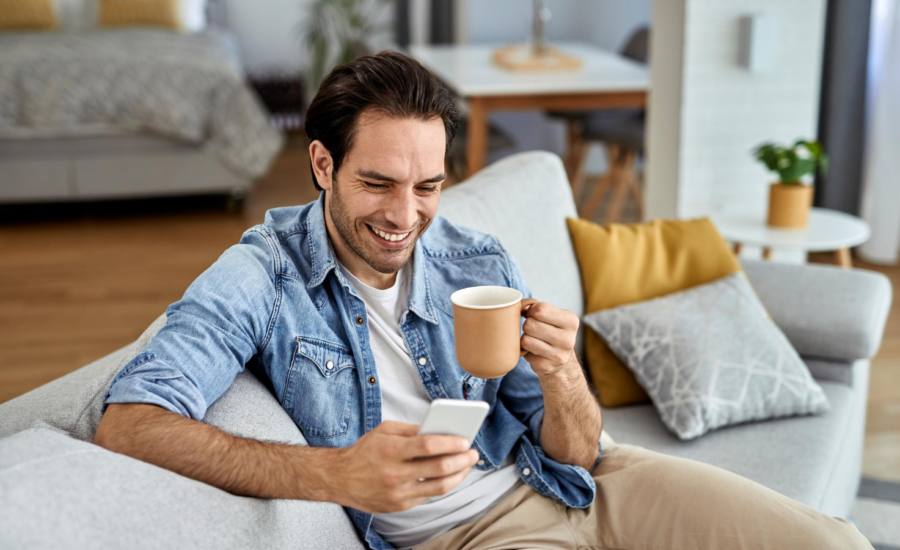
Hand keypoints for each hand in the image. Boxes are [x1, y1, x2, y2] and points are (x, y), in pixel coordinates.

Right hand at [328, 421, 479, 513]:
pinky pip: (428, 495)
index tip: (465, 440)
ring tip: (467, 466)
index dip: (450, 443)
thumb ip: (412, 429)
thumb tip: (440, 430)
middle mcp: (394, 473)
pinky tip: (451, 476)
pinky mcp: (400, 505)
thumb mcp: (384, 430)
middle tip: (473, 454)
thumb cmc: (365, 451)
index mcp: (391, 450)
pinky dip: (443, 485)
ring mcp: (398, 493)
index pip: (428, 445)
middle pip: (438, 468)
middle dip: (461, 460)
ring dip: (458, 476)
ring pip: (438, 487)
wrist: (340, 479)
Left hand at [520, 301, 578, 376]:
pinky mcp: (547, 367)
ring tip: (535, 339)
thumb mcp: (552, 315)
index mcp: (571, 321)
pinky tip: (535, 351)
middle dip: (528, 325)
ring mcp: (558, 355)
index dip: (532, 311)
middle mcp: (568, 339)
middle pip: (530, 325)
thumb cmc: (552, 330)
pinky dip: (526, 351)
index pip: (539, 309)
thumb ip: (536, 307)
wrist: (561, 358)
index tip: (535, 316)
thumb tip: (520, 307)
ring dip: (526, 338)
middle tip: (534, 330)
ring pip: (526, 340)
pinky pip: (525, 353)